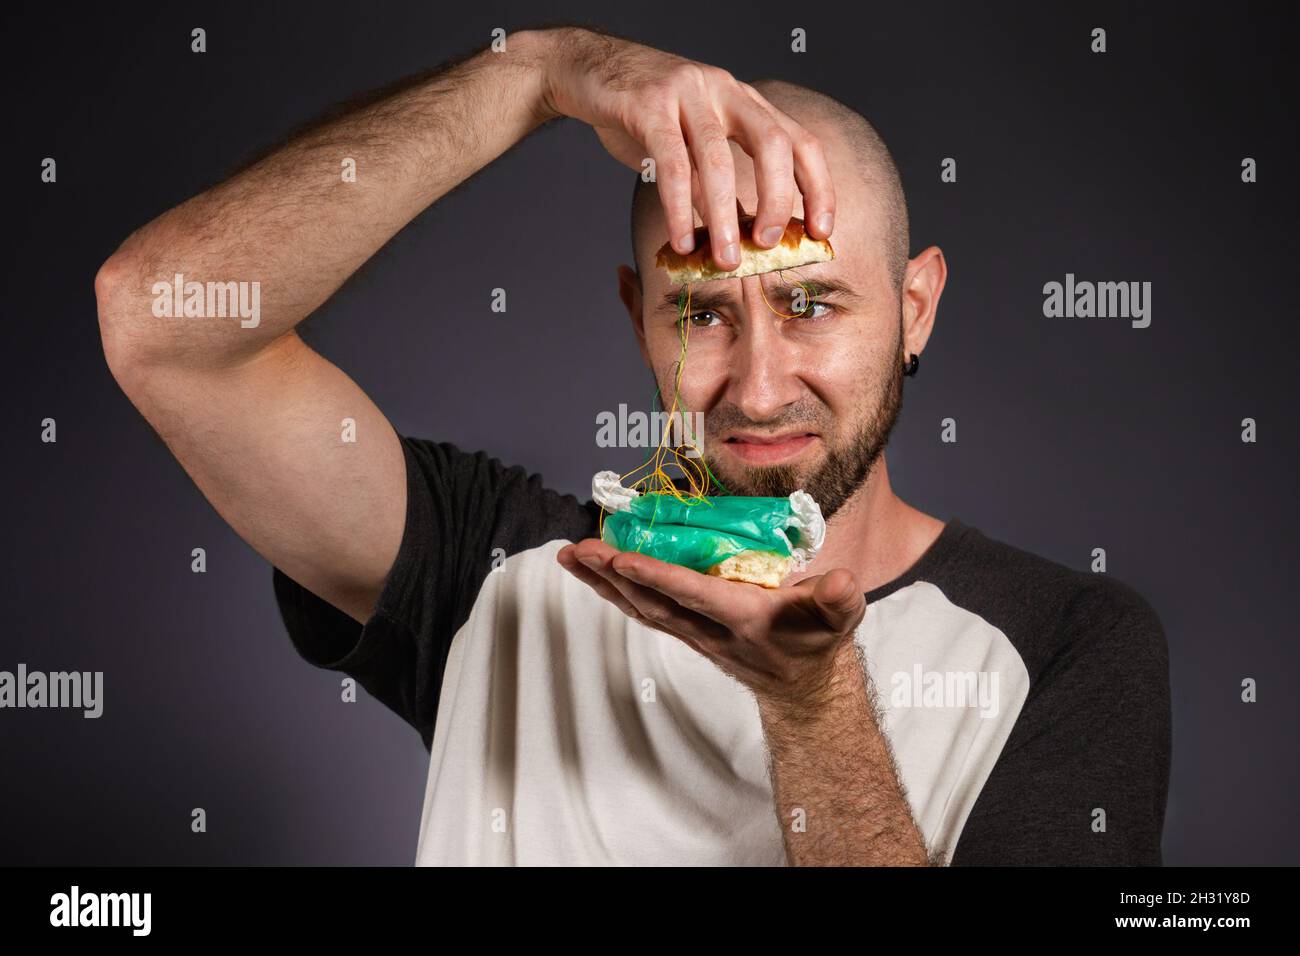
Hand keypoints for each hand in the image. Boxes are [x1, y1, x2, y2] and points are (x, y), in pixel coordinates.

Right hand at [534, 27, 835, 270]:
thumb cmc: (644, 116)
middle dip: (777, 200)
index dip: (818, 188)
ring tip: (722, 258)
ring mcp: (688, 93)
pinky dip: (679, 207)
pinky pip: (671, 162)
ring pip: (718, 159)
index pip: (800, 141)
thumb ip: (718, 179)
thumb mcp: (692, 142)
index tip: (821, 231)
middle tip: (766, 244)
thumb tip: (741, 239)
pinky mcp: (648, 104)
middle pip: (772, 144)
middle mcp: (725, 90)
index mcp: (745, 101)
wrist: (586, 70)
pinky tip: (681, 239)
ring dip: (723, 216)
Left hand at [556, 538, 865, 709]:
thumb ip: (838, 598)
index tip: (622, 559)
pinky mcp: (687, 631)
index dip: (657, 577)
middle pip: (652, 601)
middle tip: (577, 549)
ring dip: (603, 583)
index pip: (693, 593)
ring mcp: (694, 633)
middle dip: (613, 576)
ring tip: (570, 555)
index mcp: (743, 618)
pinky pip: (645, 610)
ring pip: (641, 608)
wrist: (804, 685)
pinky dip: (616, 591)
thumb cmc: (819, 640)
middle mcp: (709, 629)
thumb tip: (840, 581)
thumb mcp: (839, 617)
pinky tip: (595, 573)